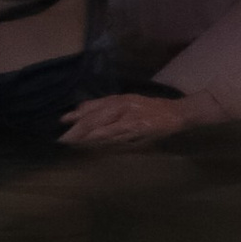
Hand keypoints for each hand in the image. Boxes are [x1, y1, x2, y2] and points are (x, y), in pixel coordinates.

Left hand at [61, 88, 225, 150]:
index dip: (78, 113)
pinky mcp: (137, 127)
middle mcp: (123, 104)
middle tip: (63, 138)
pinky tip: (94, 141)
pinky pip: (117, 133)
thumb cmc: (154, 111)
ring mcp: (130, 116)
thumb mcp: (131, 105)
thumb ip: (113, 109)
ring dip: (87, 134)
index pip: (95, 105)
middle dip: (78, 127)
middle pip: (96, 115)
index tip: (63, 119)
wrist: (177, 114)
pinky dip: (104, 137)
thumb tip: (89, 113)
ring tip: (72, 141)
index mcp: (121, 99)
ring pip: (104, 125)